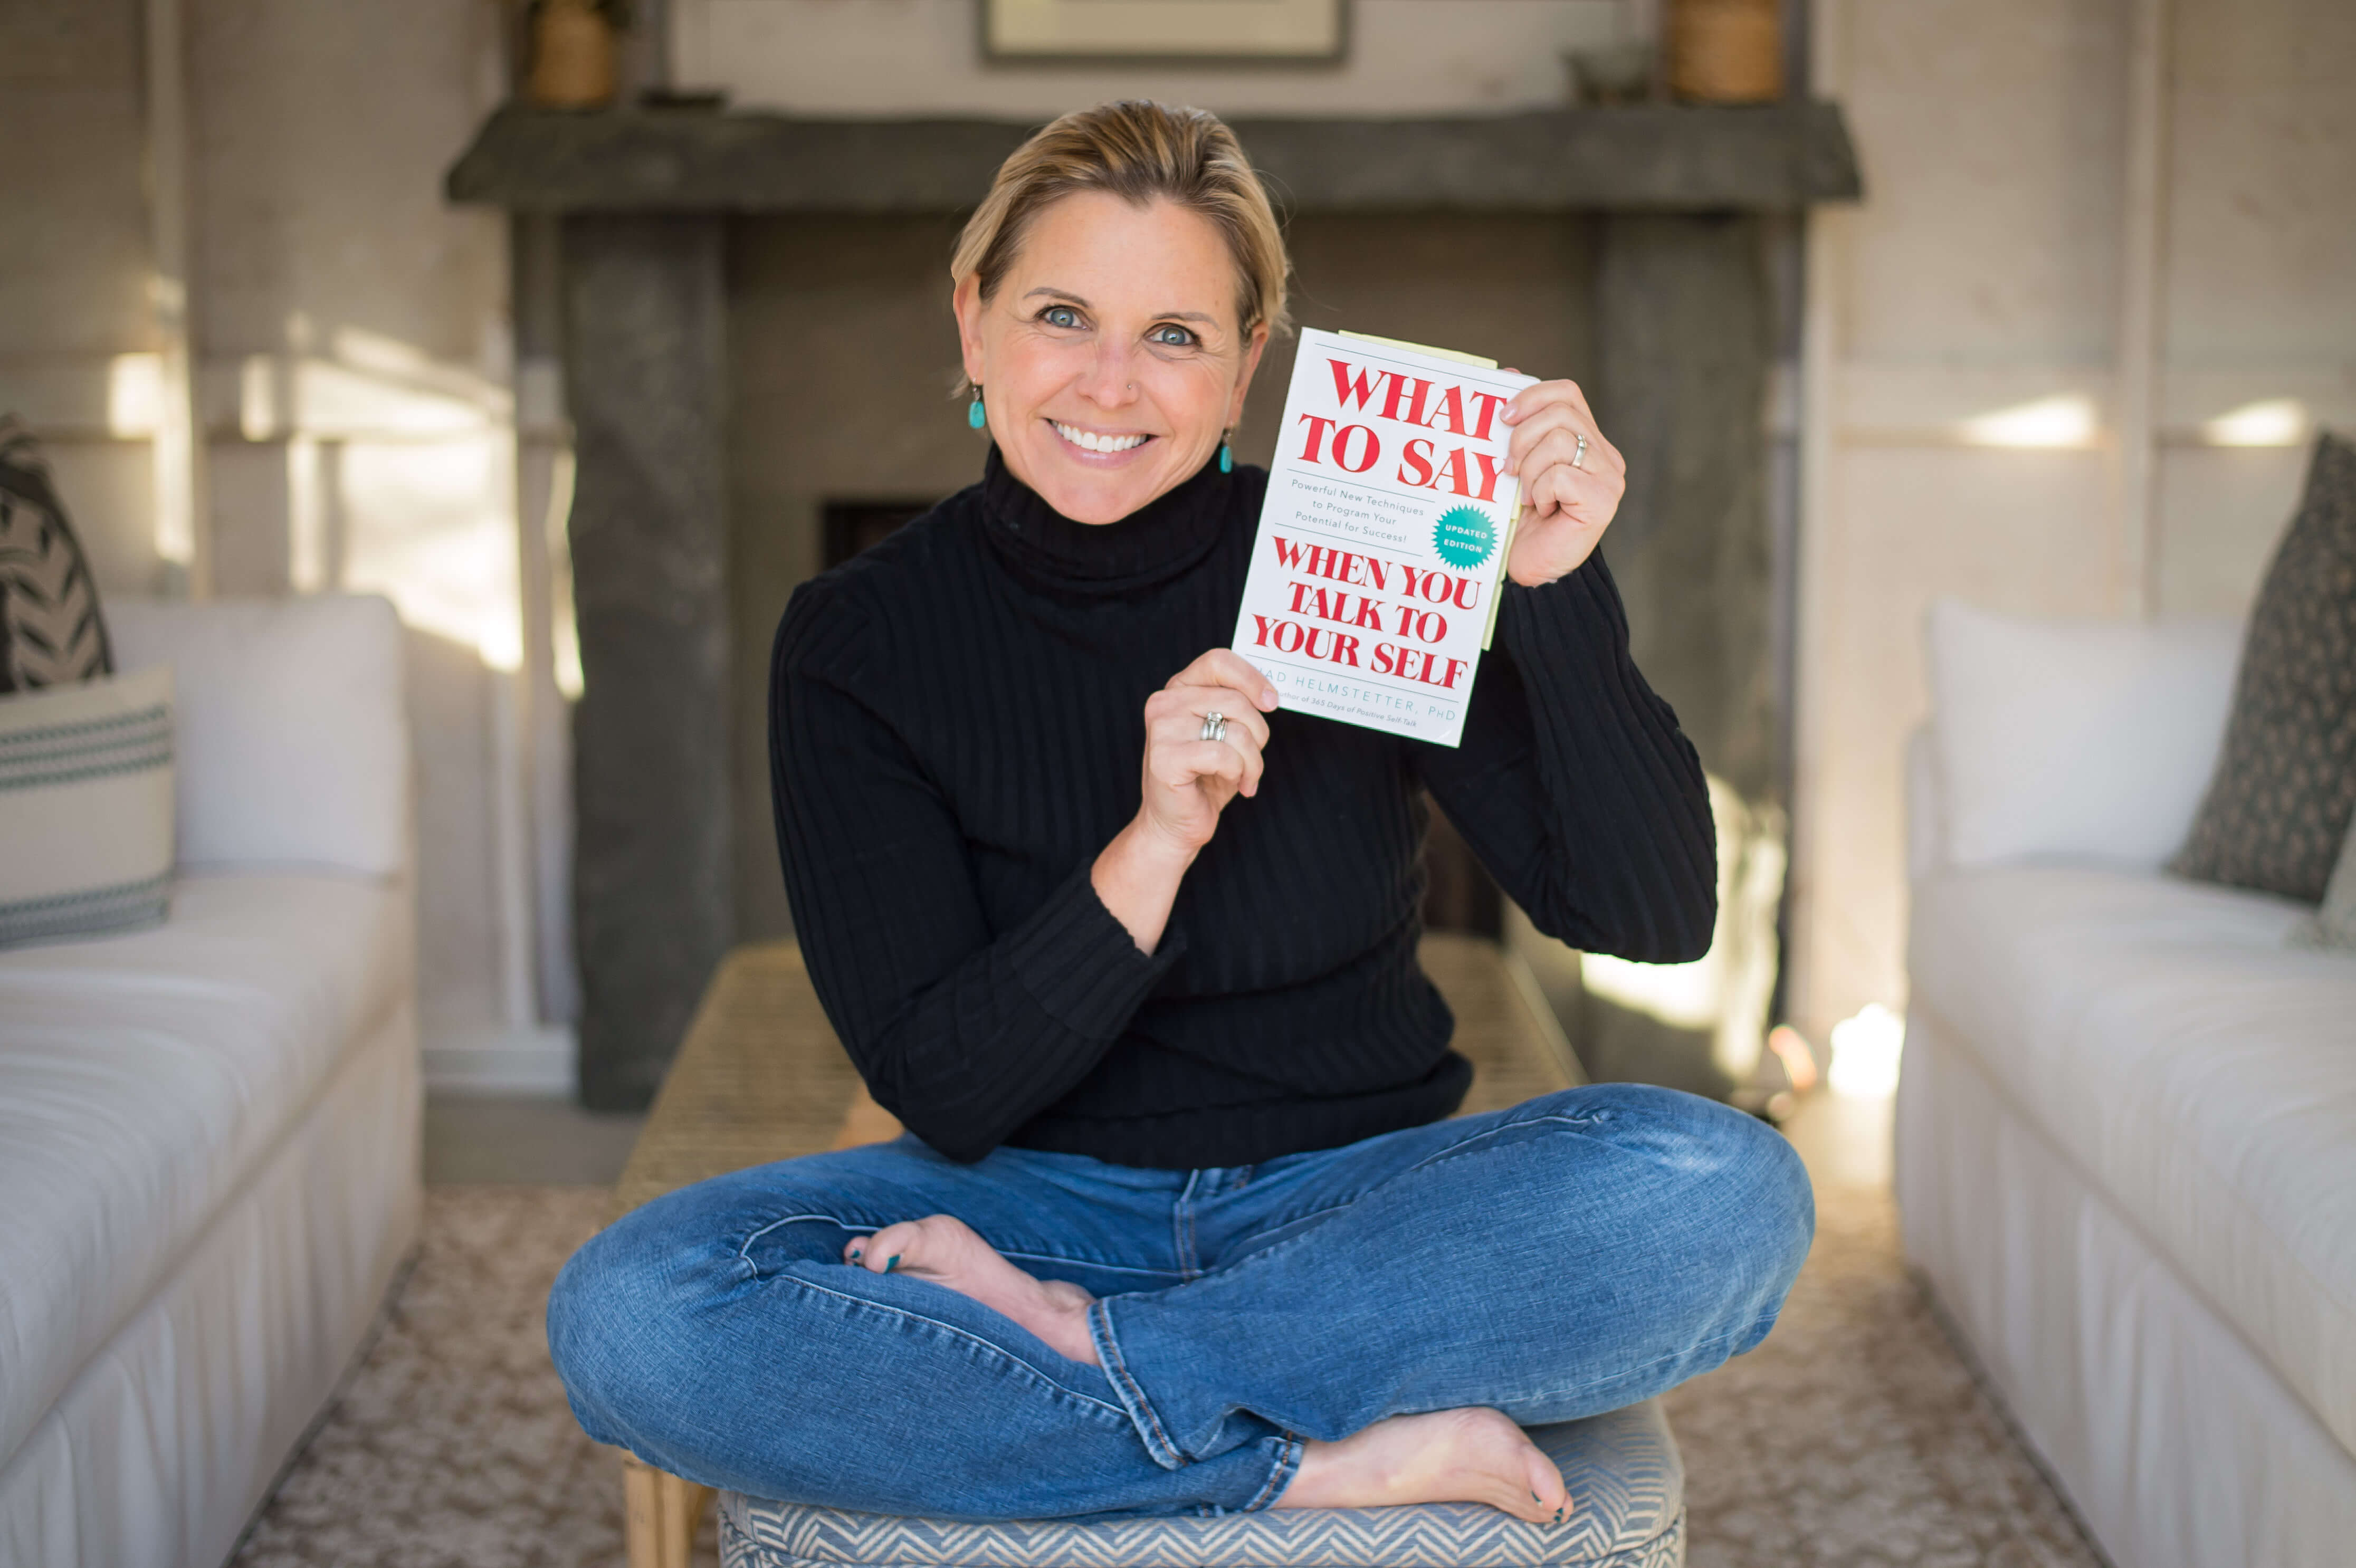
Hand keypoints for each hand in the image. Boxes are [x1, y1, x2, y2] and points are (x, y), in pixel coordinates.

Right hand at [1132, 649, 1277, 855]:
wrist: (1174, 826)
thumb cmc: (1204, 779)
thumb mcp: (1223, 733)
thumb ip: (1236, 706)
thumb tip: (1269, 694)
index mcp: (1178, 689)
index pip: (1218, 661)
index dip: (1252, 678)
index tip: (1271, 702)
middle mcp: (1164, 703)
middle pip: (1236, 701)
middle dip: (1259, 735)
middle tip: (1253, 760)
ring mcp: (1161, 729)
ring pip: (1236, 730)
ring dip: (1252, 761)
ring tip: (1243, 777)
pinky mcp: (1165, 759)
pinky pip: (1225, 756)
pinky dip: (1238, 773)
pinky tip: (1232, 785)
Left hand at [1499, 377, 1626, 587]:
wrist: (1528, 570)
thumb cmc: (1518, 522)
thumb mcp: (1513, 467)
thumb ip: (1516, 427)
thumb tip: (1506, 373)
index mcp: (1586, 441)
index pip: (1567, 393)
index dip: (1532, 396)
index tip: (1502, 418)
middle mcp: (1604, 456)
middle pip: (1562, 413)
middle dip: (1523, 437)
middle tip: (1508, 469)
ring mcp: (1608, 478)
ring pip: (1562, 441)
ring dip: (1530, 469)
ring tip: (1527, 496)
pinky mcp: (1602, 501)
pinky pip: (1561, 474)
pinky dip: (1540, 491)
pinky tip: (1542, 510)